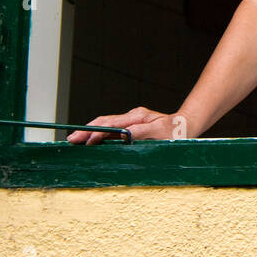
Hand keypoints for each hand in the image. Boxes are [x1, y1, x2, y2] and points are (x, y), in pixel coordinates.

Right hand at [66, 106, 185, 144]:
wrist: (185, 126)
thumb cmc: (175, 132)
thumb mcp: (160, 133)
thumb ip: (140, 133)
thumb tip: (122, 135)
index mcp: (137, 116)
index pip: (111, 124)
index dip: (96, 132)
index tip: (85, 140)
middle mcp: (132, 116)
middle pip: (104, 122)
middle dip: (86, 130)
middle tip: (71, 139)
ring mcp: (131, 120)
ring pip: (106, 124)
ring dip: (90, 131)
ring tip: (75, 139)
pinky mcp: (132, 126)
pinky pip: (112, 129)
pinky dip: (99, 133)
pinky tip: (91, 140)